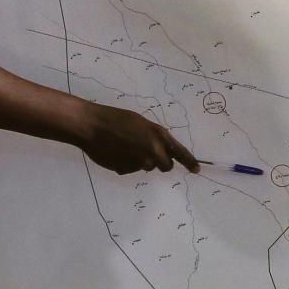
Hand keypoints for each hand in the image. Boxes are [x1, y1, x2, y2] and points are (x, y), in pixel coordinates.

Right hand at [77, 102, 198, 174]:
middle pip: (165, 166)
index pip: (180, 152)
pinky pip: (129, 169)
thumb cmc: (116, 119)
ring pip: (145, 166)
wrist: (91, 125)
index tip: (197, 170)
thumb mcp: (140, 123)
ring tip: (123, 146)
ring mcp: (138, 163)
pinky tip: (114, 151)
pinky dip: (125, 163)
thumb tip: (160, 150)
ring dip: (139, 160)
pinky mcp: (125, 170)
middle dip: (160, 163)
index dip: (190, 162)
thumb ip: (153, 137)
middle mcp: (152, 151)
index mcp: (158, 136)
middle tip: (148, 153)